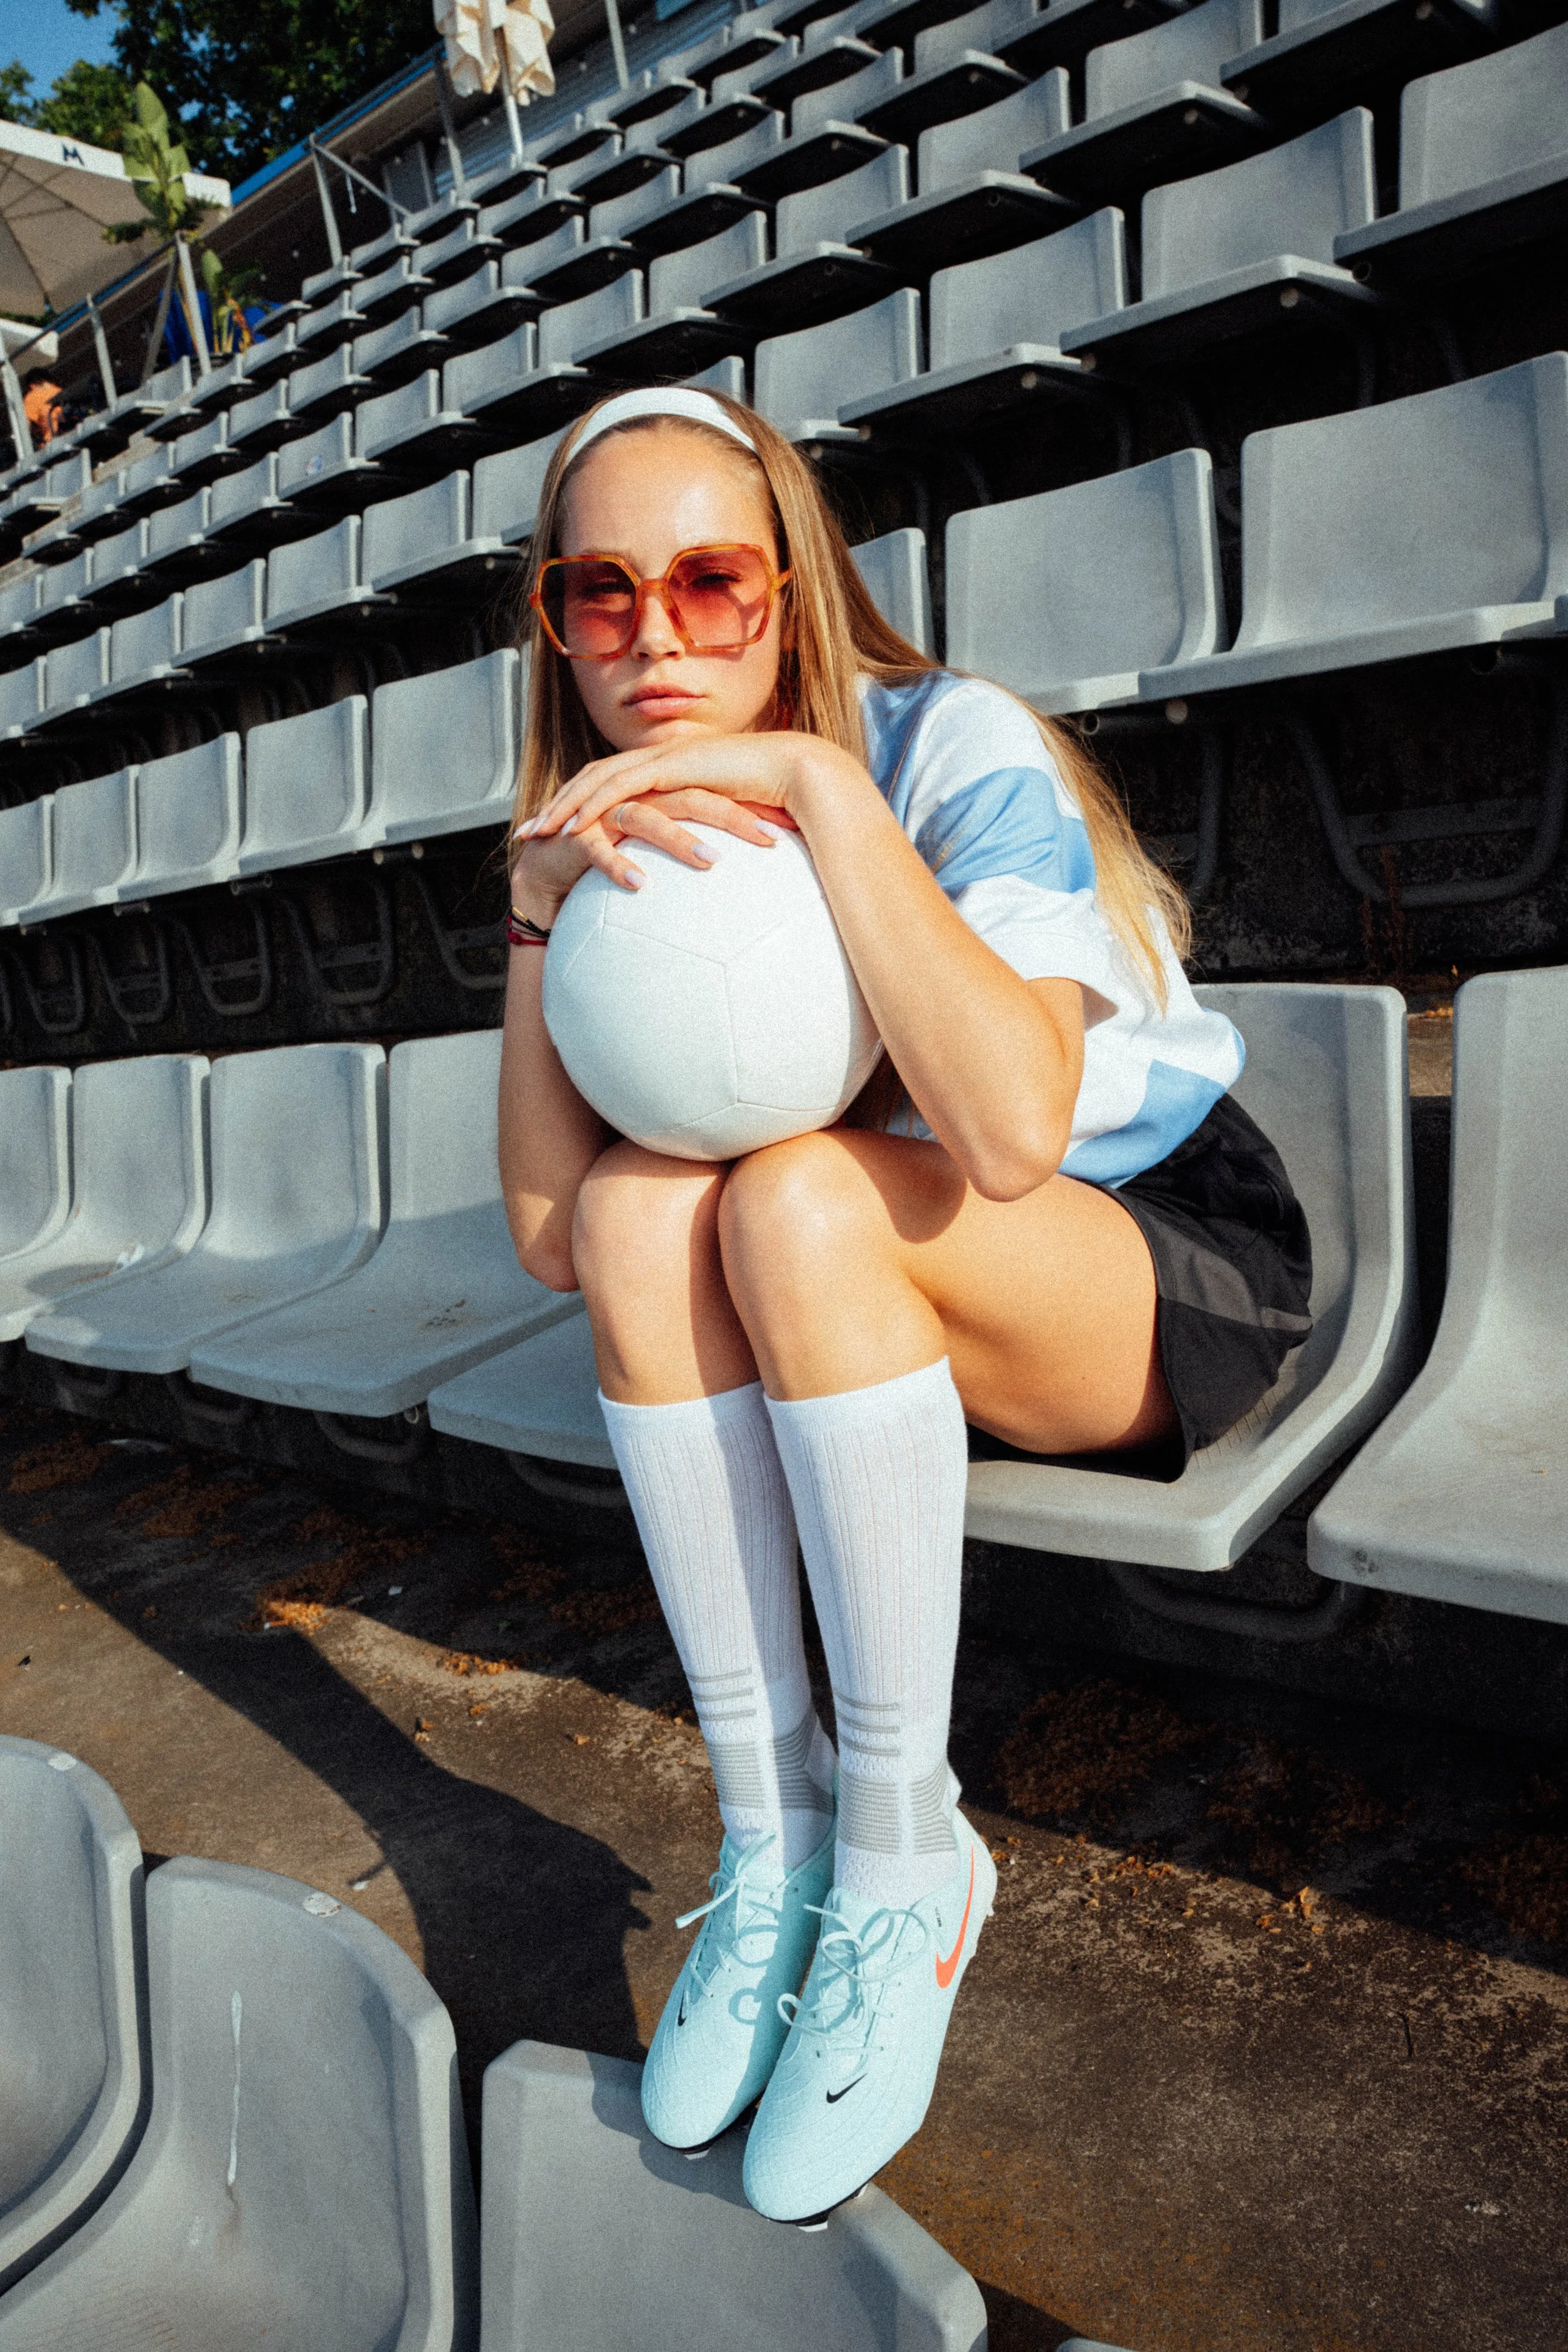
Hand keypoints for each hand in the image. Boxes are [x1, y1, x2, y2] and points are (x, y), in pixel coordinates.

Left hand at [514, 733, 843, 892]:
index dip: (581, 802)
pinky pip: (617, 787)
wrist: (795, 770)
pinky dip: (590, 806)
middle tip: (527, 831)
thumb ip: (713, 834)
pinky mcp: (668, 766)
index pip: (613, 781)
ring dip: (562, 806)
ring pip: (595, 779)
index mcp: (670, 766)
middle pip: (591, 777)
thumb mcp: (732, 820)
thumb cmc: (775, 798)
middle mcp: (659, 756)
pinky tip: (570, 830)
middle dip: (556, 803)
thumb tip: (713, 863)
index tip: (556, 829)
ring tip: (536, 834)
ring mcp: (661, 757)